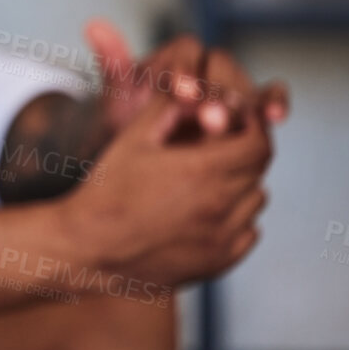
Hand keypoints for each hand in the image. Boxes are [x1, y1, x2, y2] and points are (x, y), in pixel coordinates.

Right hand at [61, 90, 272, 288]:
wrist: (89, 248)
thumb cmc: (107, 190)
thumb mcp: (133, 138)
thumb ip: (167, 107)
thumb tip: (192, 87)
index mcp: (203, 170)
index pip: (258, 143)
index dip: (251, 126)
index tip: (235, 120)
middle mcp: (220, 206)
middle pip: (259, 170)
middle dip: (244, 151)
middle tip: (219, 144)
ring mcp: (222, 238)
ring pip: (256, 201)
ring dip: (242, 183)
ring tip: (210, 177)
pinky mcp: (218, 262)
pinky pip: (248, 233)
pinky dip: (237, 218)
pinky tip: (208, 210)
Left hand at [85, 19, 289, 138]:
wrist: (138, 150)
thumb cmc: (126, 119)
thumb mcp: (116, 96)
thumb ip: (113, 64)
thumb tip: (94, 24)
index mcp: (175, 57)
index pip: (186, 53)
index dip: (185, 71)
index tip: (181, 93)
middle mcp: (207, 67)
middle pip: (222, 69)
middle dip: (219, 94)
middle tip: (213, 120)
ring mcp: (230, 89)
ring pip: (248, 86)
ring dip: (254, 101)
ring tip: (260, 118)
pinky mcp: (249, 113)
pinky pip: (266, 103)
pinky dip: (274, 104)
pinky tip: (277, 117)